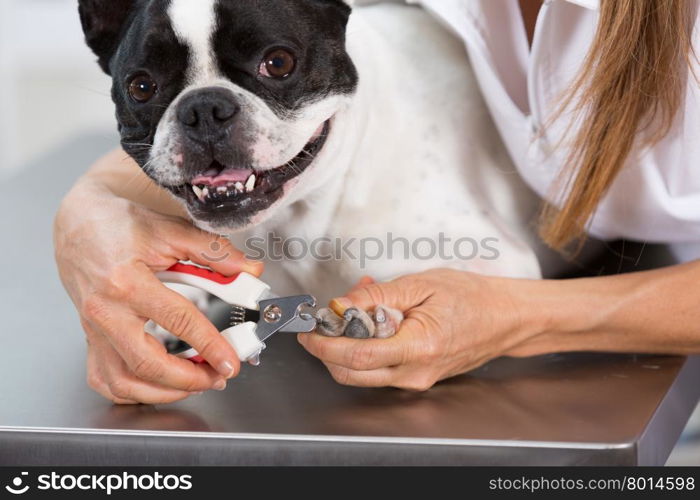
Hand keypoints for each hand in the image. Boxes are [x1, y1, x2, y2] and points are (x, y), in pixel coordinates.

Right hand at [54, 179, 262, 403]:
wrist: (79, 224)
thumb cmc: (120, 226)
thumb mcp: (171, 230)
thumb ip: (214, 251)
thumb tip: (248, 270)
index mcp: (127, 281)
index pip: (177, 320)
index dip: (210, 344)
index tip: (231, 361)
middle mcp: (106, 311)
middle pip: (147, 363)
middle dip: (189, 379)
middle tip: (218, 377)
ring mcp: (94, 330)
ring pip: (123, 382)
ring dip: (163, 392)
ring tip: (194, 384)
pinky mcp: (90, 338)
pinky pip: (104, 380)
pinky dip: (132, 392)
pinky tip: (157, 386)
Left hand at [298, 269, 543, 390]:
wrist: (505, 317)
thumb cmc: (471, 297)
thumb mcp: (420, 284)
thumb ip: (377, 296)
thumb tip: (340, 305)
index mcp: (418, 346)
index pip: (357, 356)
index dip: (325, 345)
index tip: (308, 330)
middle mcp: (416, 372)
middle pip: (352, 374)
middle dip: (326, 352)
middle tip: (319, 325)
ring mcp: (417, 380)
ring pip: (363, 375)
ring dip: (346, 347)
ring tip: (353, 312)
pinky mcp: (417, 379)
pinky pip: (380, 370)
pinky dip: (366, 348)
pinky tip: (372, 322)